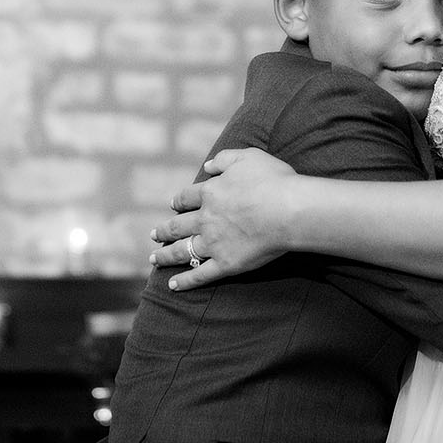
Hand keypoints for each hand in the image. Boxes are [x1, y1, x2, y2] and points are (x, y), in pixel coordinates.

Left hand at [148, 148, 298, 290]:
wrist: (288, 209)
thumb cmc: (273, 181)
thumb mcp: (247, 157)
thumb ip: (224, 159)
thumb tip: (207, 165)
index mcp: (211, 193)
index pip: (187, 198)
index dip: (178, 202)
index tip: (172, 205)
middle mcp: (206, 219)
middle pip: (178, 226)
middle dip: (164, 230)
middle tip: (153, 234)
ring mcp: (214, 243)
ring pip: (182, 251)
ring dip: (166, 255)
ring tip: (154, 259)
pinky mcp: (226, 264)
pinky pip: (200, 274)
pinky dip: (186, 281)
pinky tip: (173, 285)